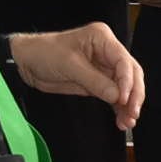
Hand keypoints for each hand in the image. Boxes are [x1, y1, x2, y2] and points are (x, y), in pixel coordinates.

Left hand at [11, 24, 145, 127]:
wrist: (27, 62)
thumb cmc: (45, 53)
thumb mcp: (70, 65)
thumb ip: (95, 81)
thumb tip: (118, 97)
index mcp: (102, 39)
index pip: (124, 61)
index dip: (128, 81)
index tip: (124, 99)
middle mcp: (108, 51)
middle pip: (130, 74)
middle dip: (134, 95)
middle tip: (133, 113)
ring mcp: (104, 67)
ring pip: (125, 87)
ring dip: (128, 105)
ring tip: (127, 122)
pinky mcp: (98, 82)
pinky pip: (113, 95)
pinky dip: (118, 108)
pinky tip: (121, 120)